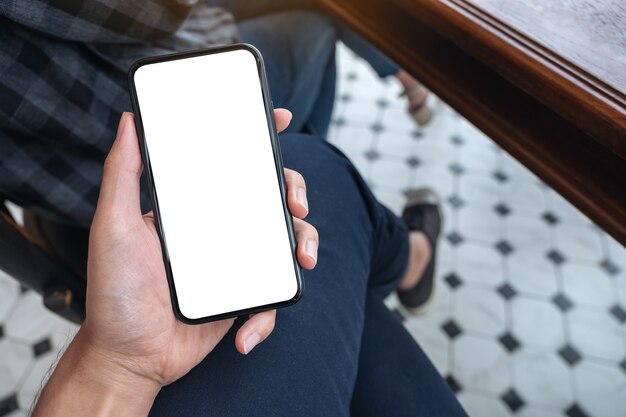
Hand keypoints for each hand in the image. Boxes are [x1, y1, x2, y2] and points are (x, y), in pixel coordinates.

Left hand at [84, 109, 316, 385]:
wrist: (128, 356)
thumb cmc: (114, 290)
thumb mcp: (113, 226)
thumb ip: (123, 173)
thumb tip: (130, 120)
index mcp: (194, 207)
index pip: (231, 164)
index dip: (259, 141)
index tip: (278, 119)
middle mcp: (219, 230)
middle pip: (270, 197)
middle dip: (295, 192)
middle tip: (296, 204)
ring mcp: (234, 264)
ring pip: (285, 242)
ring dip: (304, 245)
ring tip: (302, 260)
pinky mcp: (242, 299)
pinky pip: (270, 300)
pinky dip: (266, 318)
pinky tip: (244, 335)